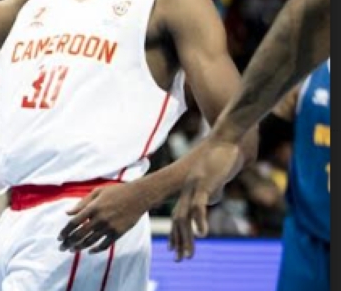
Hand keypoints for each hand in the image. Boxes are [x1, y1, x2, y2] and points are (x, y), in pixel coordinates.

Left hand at [58, 182, 150, 253]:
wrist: (138, 196)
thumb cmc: (116, 191)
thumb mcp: (97, 192)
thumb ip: (82, 203)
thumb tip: (67, 213)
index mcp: (93, 207)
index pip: (74, 223)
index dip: (65, 231)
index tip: (59, 237)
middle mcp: (100, 219)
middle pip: (80, 234)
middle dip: (69, 242)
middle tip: (62, 247)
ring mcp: (110, 227)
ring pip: (91, 241)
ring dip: (79, 247)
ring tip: (72, 250)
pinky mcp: (118, 233)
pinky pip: (105, 245)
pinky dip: (96, 249)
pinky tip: (89, 251)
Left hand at [170, 136, 243, 260]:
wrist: (227, 141)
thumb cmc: (223, 158)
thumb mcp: (215, 179)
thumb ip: (211, 190)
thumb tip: (211, 200)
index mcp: (189, 190)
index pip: (178, 216)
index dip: (175, 233)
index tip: (174, 249)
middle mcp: (187, 190)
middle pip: (178, 219)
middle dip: (178, 240)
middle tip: (178, 259)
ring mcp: (194, 187)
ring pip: (185, 216)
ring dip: (186, 237)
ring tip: (188, 254)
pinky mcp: (205, 183)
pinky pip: (199, 204)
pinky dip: (199, 220)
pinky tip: (202, 234)